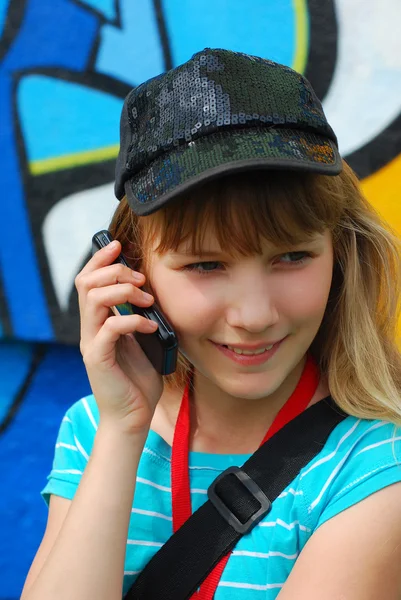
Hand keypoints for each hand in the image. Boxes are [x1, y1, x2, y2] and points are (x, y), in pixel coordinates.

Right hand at [75, 240, 163, 434]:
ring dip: (124, 292)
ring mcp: (92, 343)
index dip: (100, 258)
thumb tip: (152, 290)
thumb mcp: (141, 340)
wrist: (133, 416)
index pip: (89, 280)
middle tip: (142, 280)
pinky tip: (150, 326)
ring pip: (94, 299)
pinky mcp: (99, 359)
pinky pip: (110, 328)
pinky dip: (133, 320)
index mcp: (98, 321)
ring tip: (148, 301)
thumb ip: (139, 316)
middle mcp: (90, 328)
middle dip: (115, 271)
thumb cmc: (139, 378)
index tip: (119, 245)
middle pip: (87, 283)